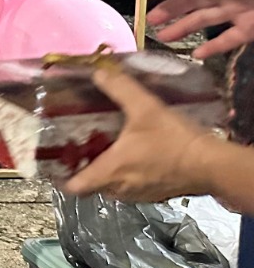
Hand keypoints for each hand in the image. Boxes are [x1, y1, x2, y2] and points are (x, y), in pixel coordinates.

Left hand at [62, 68, 215, 201]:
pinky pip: (133, 188)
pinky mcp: (157, 194)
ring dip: (108, 172)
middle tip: (82, 147)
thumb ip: (119, 88)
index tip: (56, 161)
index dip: (62, 176)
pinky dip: (129, 175)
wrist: (212, 164)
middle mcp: (121, 189)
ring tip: (107, 149)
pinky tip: (135, 155)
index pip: (75, 187)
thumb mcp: (144, 108)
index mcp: (110, 172)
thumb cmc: (173, 140)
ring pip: (113, 188)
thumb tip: (97, 73)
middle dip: (85, 169)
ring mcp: (140, 194)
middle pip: (92, 185)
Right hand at [148, 0, 253, 58]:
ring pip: (205, 21)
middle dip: (170, 9)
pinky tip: (197, 54)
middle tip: (151, 20)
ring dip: (183, 28)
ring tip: (164, 37)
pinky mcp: (250, 30)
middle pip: (192, 1)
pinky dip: (212, 47)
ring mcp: (238, 13)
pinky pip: (228, 39)